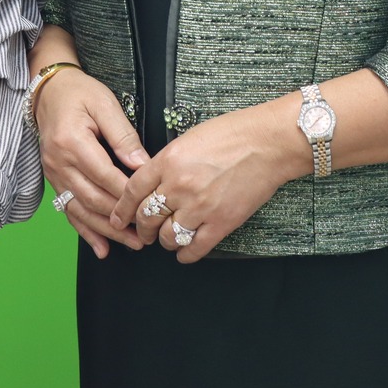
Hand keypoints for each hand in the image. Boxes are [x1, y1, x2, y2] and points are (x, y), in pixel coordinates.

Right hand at [33, 65, 149, 256]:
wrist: (49, 92)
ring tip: (130, 243)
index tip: (149, 204)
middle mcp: (59, 163)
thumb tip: (142, 165)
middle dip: (120, 220)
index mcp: (73, 142)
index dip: (127, 193)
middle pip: (93, 199)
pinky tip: (101, 247)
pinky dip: (85, 231)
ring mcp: (54, 174)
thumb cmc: (79, 93)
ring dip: (106, 231)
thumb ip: (124, 136)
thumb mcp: (105, 105)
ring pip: (81, 210)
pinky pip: (69, 210)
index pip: (104, 175)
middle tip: (146, 234)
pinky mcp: (54, 180)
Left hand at [110, 105, 305, 263]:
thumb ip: (167, 162)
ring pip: (168, 236)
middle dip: (142, 228)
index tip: (118, 217)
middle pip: (147, 217)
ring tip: (168, 238)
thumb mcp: (189, 138)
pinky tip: (185, 251)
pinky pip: (194, 248)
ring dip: (164, 240)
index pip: (132, 191)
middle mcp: (179, 185)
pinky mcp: (221, 222)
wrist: (269, 143)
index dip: (122, 208)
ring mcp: (200, 206)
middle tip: (144, 231)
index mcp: (168, 160)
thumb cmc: (234, 133)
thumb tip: (153, 182)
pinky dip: (186, 254)